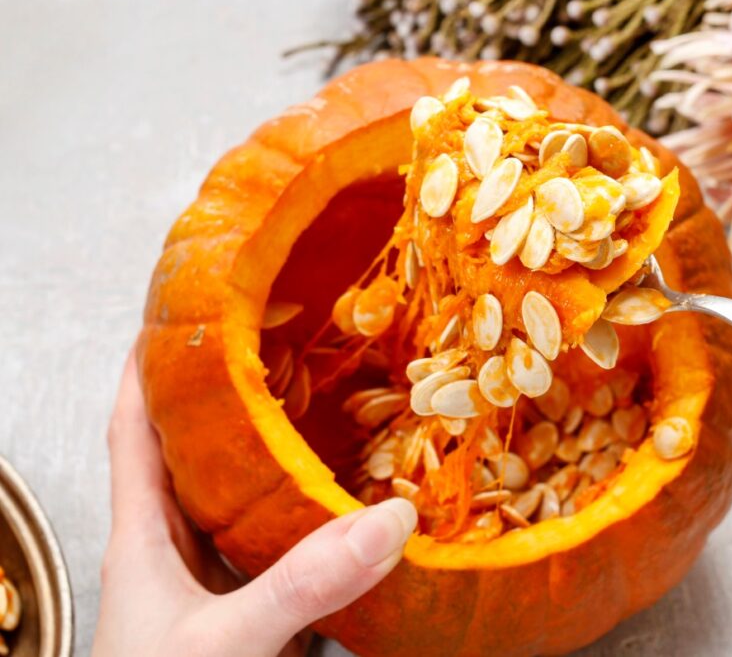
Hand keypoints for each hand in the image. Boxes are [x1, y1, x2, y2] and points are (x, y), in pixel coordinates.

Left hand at [92, 352, 416, 655]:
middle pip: (196, 451)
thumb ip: (299, 584)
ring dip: (277, 457)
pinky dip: (314, 524)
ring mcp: (214, 586)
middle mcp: (176, 552)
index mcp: (143, 537)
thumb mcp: (222, 641)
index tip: (178, 313)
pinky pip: (285, 553)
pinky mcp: (252, 617)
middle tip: (278, 346)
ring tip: (322, 408)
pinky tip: (347, 512)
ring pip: (244, 501)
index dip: (150, 366)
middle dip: (231, 395)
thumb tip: (388, 521)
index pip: (136, 428)